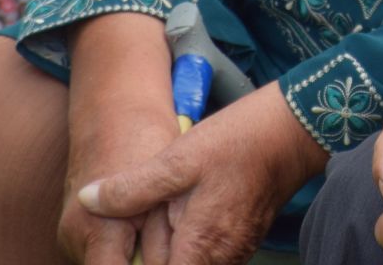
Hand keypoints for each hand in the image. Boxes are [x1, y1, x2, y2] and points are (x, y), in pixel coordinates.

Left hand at [78, 85, 326, 264]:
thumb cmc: (239, 142)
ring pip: (188, 264)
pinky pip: (206, 256)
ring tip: (166, 210)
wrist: (293, 131)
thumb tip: (89, 200)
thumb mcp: (178, 159)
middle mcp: (220, 261)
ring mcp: (234, 254)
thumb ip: (131, 187)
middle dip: (151, 252)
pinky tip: (181, 210)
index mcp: (199, 248)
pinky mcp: (240, 243)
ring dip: (169, 248)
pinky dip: (187, 242)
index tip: (130, 246)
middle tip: (146, 220)